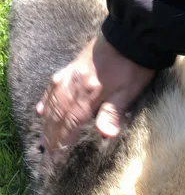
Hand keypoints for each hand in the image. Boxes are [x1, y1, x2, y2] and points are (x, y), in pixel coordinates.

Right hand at [36, 35, 154, 152]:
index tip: (57, 158)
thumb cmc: (133, 67)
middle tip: (47, 153)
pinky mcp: (72, 67)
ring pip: (53, 103)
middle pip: (58, 116)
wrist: (130, 36)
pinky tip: (41, 110)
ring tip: (43, 138)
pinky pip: (53, 87)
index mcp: (88, 94)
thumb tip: (104, 135)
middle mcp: (74, 84)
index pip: (70, 124)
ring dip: (47, 123)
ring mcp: (70, 75)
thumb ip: (113, 113)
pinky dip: (46, 101)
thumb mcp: (128, 93)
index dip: (63, 142)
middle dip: (52, 136)